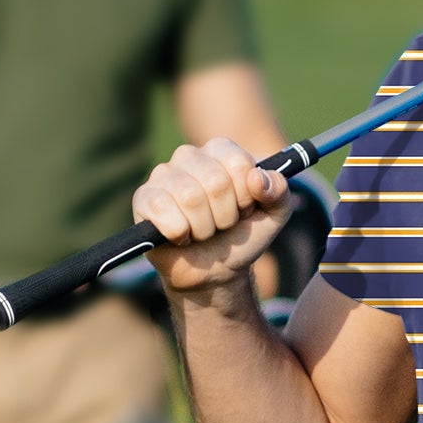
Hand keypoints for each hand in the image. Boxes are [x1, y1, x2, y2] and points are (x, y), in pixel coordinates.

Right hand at [134, 138, 296, 295]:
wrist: (215, 271)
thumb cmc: (241, 236)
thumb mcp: (274, 215)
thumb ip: (279, 191)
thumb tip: (257, 178)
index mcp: (220, 151)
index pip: (239, 162)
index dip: (246, 195)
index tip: (244, 209)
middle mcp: (189, 156)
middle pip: (216, 181)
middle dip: (226, 216)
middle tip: (222, 224)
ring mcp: (163, 175)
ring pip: (190, 197)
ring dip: (204, 228)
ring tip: (202, 232)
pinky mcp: (143, 198)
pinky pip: (162, 211)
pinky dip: (179, 233)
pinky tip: (181, 236)